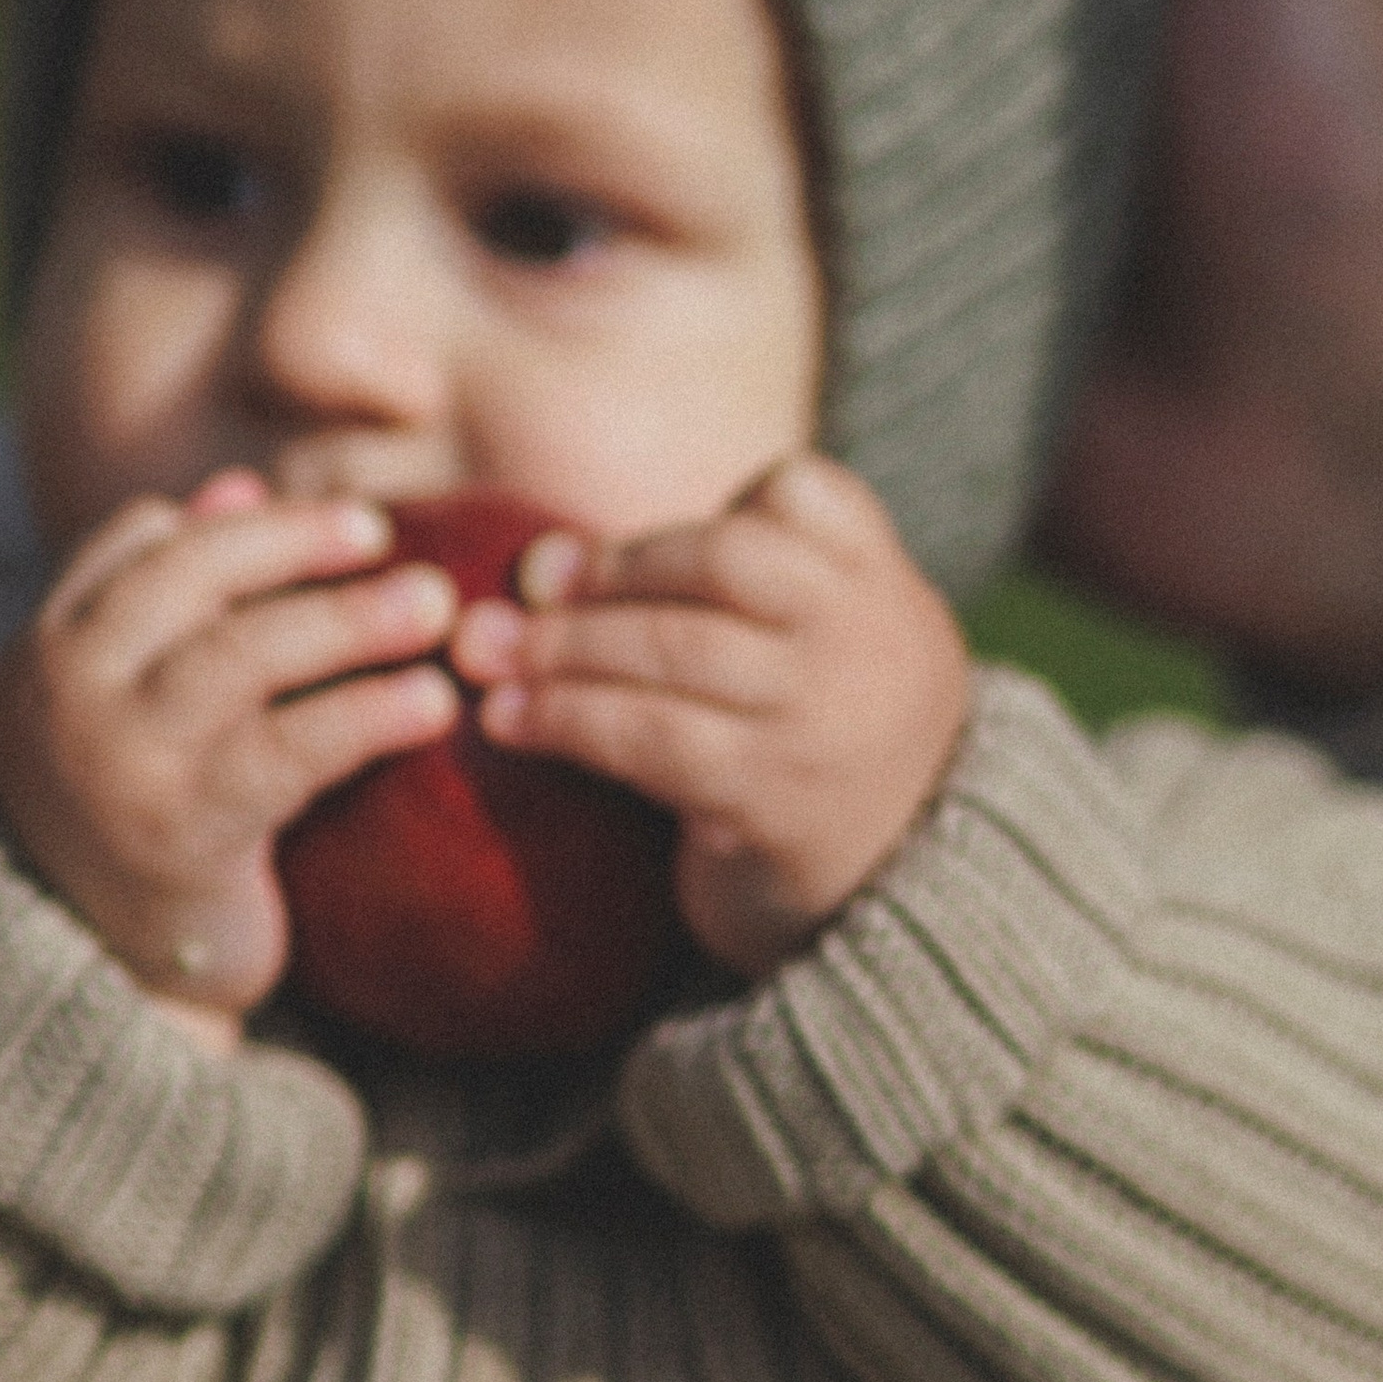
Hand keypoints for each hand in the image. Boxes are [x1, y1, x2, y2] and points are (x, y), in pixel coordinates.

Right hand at [0, 471, 460, 1037]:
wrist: (116, 980)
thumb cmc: (143, 822)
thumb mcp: (137, 704)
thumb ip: (177, 600)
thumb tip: (240, 484)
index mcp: (43, 650)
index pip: (136, 546)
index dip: (240, 523)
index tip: (340, 520)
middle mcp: (61, 696)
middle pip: (187, 581)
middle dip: (294, 547)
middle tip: (387, 535)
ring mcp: (114, 761)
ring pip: (239, 656)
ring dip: (346, 621)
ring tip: (436, 607)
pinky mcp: (179, 831)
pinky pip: (286, 751)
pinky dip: (368, 716)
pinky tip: (434, 706)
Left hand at [453, 452, 969, 975]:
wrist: (892, 888)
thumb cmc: (815, 737)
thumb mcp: (819, 640)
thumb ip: (716, 584)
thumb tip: (541, 563)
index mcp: (881, 582)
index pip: (797, 493)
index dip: (700, 513)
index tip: (614, 561)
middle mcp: (867, 638)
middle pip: (720, 561)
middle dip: (606, 577)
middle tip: (522, 597)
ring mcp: (824, 717)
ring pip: (675, 648)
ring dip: (564, 650)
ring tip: (490, 658)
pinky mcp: (777, 800)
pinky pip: (654, 741)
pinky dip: (569, 723)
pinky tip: (511, 724)